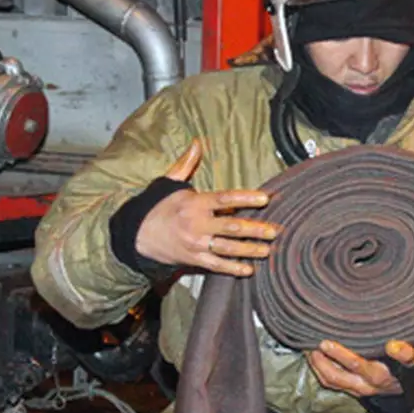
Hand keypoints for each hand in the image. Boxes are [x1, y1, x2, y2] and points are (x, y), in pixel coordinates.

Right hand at [135, 139, 279, 276]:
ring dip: (250, 250)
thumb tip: (197, 142)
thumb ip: (186, 163)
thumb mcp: (169, 182)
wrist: (137, 234)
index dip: (246, 199)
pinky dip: (232, 269)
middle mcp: (196, 223)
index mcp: (194, 203)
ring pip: (228, 248)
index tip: (265, 198)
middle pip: (232, 227)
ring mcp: (195, 243)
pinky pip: (216, 265)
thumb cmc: (156, 206)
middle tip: (276, 231)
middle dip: (256, 229)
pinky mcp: (193, 258)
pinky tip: (248, 270)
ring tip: (267, 249)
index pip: (225, 199)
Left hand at [308, 339, 413, 397]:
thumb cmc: (409, 369)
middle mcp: (365, 385)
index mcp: (380, 376)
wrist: (410, 389)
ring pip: (331, 381)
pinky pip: (331, 383)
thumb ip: (407, 354)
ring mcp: (356, 389)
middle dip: (321, 360)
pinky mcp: (351, 390)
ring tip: (308, 348)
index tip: (326, 343)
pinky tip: (314, 356)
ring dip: (317, 365)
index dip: (339, 355)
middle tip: (311, 344)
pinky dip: (319, 370)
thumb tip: (394, 346)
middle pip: (337, 375)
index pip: (356, 365)